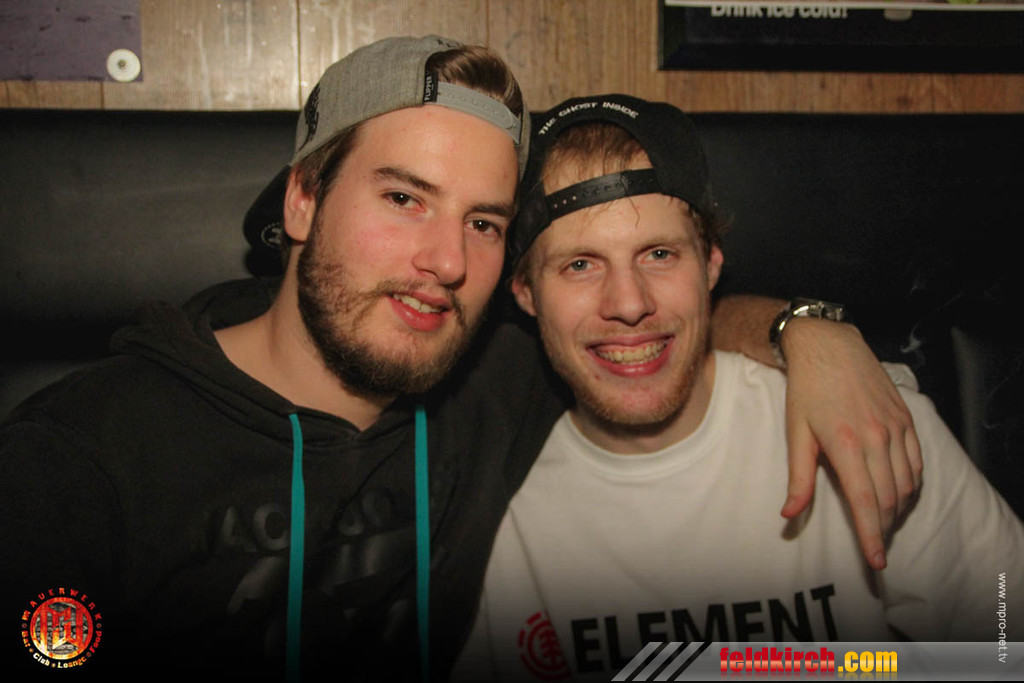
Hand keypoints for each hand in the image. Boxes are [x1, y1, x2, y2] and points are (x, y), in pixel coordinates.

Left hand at [779, 318, 922, 569]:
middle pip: (888, 500)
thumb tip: (789, 515)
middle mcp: (877, 438)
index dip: (871, 537)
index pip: (865, 503)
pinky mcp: (907, 420)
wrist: (830, 346)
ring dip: (896, 511)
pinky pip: (916, 463)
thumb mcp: (796, 432)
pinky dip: (909, 486)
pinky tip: (897, 494)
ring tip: (882, 526)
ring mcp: (896, 428)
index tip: (875, 562)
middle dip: (883, 530)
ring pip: (906, 485)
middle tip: (875, 549)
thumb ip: (798, 477)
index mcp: (846, 444)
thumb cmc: (806, 390)